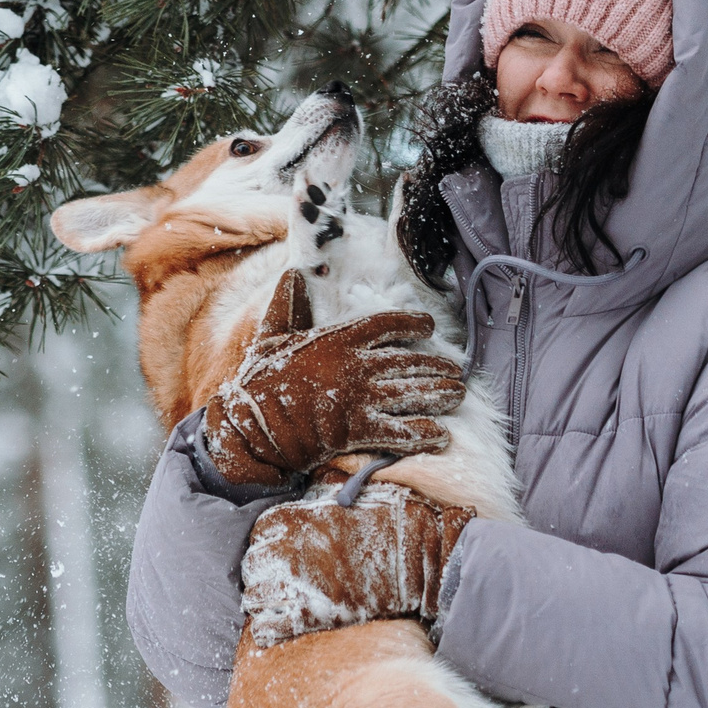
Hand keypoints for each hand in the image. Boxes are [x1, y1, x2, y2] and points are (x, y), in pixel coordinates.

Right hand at [200, 270, 466, 488]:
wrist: (250, 426)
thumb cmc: (260, 381)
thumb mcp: (270, 336)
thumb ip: (287, 306)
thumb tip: (292, 273)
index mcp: (338, 338)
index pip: (387, 323)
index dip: (413, 324)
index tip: (429, 328)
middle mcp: (356, 365)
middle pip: (410, 361)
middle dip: (437, 366)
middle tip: (454, 370)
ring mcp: (360, 398)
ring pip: (414, 394)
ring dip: (440, 395)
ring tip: (457, 394)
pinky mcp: (358, 431)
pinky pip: (402, 431)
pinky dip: (425, 433)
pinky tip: (441, 434)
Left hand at [240, 483, 475, 647]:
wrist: (414, 554)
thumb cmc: (383, 524)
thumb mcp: (342, 502)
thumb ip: (312, 507)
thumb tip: (302, 507)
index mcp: (289, 520)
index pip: (257, 539)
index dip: (269, 551)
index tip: (280, 560)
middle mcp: (285, 550)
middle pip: (251, 570)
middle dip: (262, 579)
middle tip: (278, 587)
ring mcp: (295, 583)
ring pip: (254, 599)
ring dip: (263, 604)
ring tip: (278, 607)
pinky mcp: (309, 614)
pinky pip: (266, 628)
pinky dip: (267, 630)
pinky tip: (275, 629)